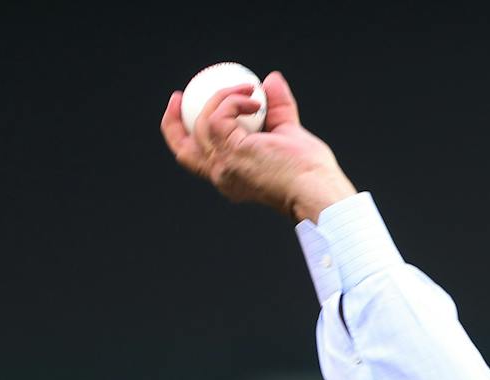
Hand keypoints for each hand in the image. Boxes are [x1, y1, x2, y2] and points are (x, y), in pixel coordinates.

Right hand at [159, 70, 355, 222]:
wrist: (317, 189)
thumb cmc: (310, 172)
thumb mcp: (289, 135)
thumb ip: (279, 109)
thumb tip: (271, 80)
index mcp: (232, 177)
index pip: (195, 160)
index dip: (181, 136)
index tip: (185, 110)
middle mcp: (221, 176)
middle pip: (182, 150)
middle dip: (172, 121)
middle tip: (180, 95)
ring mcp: (224, 165)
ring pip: (201, 124)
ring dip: (221, 98)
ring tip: (247, 90)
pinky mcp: (231, 151)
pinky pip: (218, 116)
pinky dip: (232, 100)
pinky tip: (253, 98)